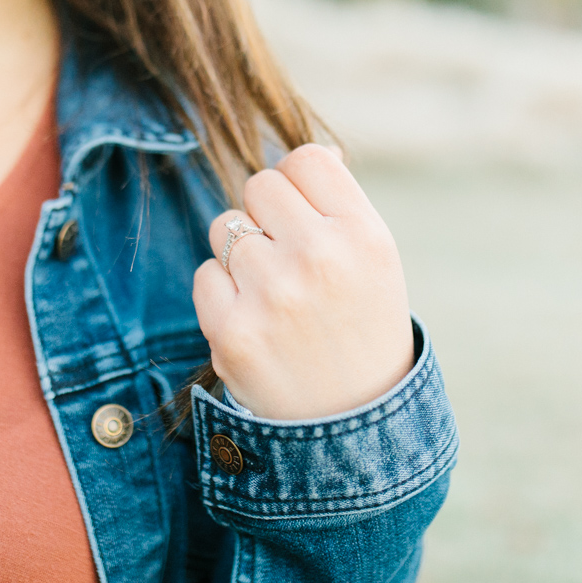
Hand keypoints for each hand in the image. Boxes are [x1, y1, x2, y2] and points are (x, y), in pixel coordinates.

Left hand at [193, 144, 414, 419]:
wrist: (353, 428)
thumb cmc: (361, 330)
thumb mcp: (376, 263)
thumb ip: (340, 206)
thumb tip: (306, 155)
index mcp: (364, 235)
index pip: (306, 159)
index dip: (298, 185)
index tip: (305, 218)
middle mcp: (321, 257)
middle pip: (259, 185)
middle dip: (265, 216)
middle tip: (287, 261)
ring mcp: (274, 295)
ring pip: (225, 228)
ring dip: (240, 256)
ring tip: (275, 298)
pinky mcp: (233, 331)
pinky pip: (204, 275)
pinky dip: (221, 295)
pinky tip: (254, 323)